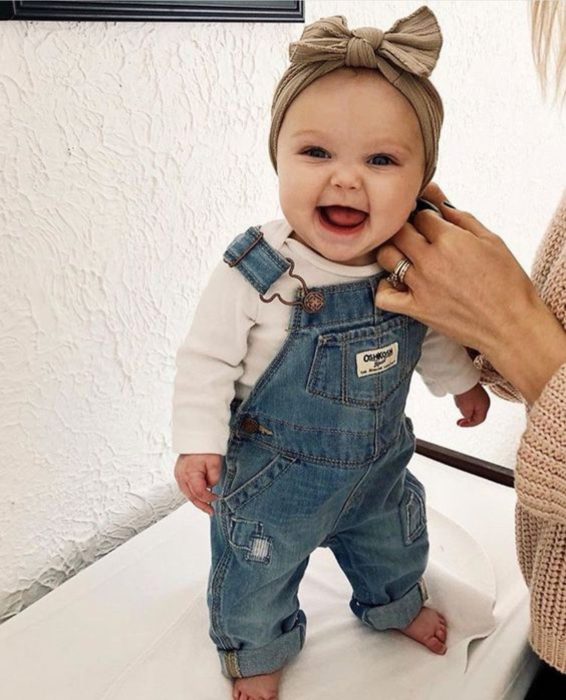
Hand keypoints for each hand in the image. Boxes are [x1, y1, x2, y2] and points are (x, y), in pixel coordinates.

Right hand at [174, 453, 221, 515]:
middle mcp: (181, 476)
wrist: (195, 437)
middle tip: (211, 511)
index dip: (209, 498)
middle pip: (191, 496)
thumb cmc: (205, 448)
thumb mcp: (215, 463)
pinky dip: (193, 493)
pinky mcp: (179, 473)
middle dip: (202, 505)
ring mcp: (178, 475)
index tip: (218, 498)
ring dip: (197, 500)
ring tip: (206, 506)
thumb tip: (211, 487)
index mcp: (189, 474)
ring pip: (187, 493)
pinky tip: (199, 495)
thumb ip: (214, 478)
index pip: (199, 493)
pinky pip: (186, 487)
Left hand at [375, 182, 565, 404]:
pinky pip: (384, 296)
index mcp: (450, 240)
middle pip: (398, 231)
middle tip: (416, 236)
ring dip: (393, 252)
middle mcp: (430, 261)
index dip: (425, 215)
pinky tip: (398, 283)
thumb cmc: (507, 282)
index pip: (420, 214)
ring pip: (386, 257)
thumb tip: (437, 198)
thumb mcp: (491, 240)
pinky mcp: (416, 310)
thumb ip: (460, 217)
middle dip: (406, 228)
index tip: (429, 221)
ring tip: (406, 257)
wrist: (511, 324)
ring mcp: (420, 286)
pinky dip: (386, 287)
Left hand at [454, 383, 489, 426]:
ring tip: (459, 401)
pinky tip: (459, 397)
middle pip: (477, 414)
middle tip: (459, 421)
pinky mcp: (476, 392)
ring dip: (464, 408)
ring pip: (472, 408)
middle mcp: (485, 401)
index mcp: (484, 406)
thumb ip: (468, 416)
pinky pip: (470, 401)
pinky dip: (464, 402)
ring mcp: (481, 396)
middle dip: (467, 417)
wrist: (462, 378)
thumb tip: (468, 416)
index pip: (479, 420)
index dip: (470, 424)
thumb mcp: (465, 409)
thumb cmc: (465, 393)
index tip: (460, 424)